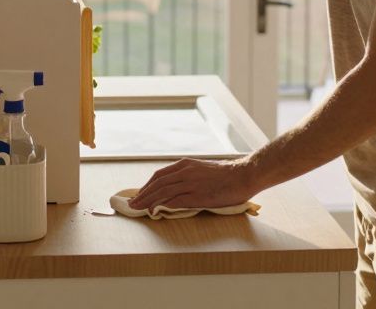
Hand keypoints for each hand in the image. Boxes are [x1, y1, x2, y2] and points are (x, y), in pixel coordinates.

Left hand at [127, 157, 260, 211]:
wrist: (243, 175)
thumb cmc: (226, 174)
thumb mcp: (203, 169)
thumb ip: (189, 175)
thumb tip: (176, 185)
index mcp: (185, 164)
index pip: (159, 175)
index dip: (147, 186)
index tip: (139, 194)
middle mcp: (185, 172)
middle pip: (157, 184)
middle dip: (142, 194)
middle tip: (132, 203)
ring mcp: (190, 183)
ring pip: (162, 192)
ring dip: (147, 201)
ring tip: (138, 209)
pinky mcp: (197, 196)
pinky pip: (174, 201)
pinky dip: (162, 206)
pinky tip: (154, 211)